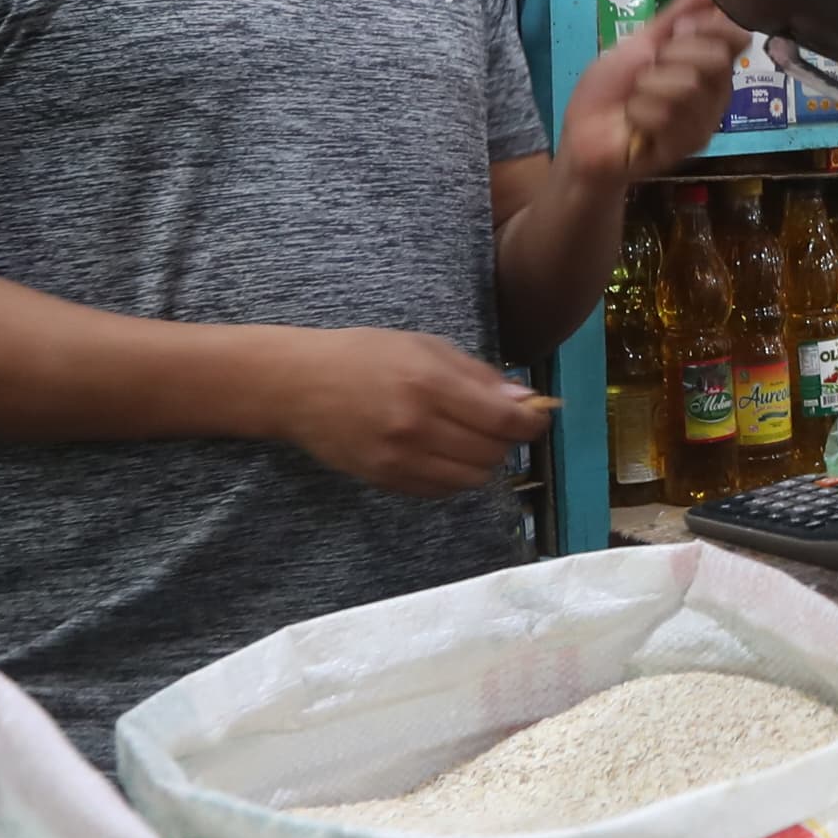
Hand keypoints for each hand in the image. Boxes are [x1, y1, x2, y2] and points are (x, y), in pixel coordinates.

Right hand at [264, 328, 555, 494]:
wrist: (298, 385)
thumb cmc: (365, 355)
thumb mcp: (424, 346)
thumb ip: (477, 375)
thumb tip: (525, 400)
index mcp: (430, 384)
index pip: (505, 419)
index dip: (533, 422)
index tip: (539, 416)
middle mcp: (418, 426)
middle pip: (493, 452)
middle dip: (507, 440)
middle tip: (500, 423)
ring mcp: (400, 459)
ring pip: (471, 478)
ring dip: (483, 461)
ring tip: (471, 438)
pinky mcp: (385, 481)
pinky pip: (441, 490)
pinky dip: (455, 476)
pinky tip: (445, 453)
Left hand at [563, 0, 748, 185]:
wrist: (585, 133)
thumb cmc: (613, 87)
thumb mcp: (643, 39)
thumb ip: (682, 10)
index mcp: (710, 63)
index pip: (737, 36)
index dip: (708, 28)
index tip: (679, 31)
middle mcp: (716, 91)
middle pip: (716, 58)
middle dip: (671, 57)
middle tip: (648, 69)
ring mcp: (706, 120)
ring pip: (690, 86)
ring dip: (649, 86)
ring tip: (636, 97)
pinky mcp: (689, 145)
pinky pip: (671, 116)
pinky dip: (641, 111)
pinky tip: (633, 121)